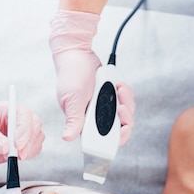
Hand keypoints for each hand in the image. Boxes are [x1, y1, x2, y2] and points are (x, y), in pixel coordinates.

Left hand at [0, 103, 44, 172]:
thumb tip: (6, 148)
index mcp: (7, 110)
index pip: (24, 115)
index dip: (24, 129)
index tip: (17, 145)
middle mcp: (17, 119)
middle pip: (35, 125)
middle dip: (29, 141)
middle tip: (18, 154)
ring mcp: (21, 132)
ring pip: (37, 137)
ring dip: (30, 149)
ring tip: (13, 156)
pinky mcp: (22, 145)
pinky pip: (34, 148)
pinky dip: (30, 154)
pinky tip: (17, 158)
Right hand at [49, 10, 134, 143]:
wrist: (78, 53)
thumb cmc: (70, 75)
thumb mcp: (72, 99)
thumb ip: (73, 120)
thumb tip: (67, 137)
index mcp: (84, 122)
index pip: (103, 139)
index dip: (117, 137)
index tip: (123, 127)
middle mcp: (96, 117)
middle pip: (120, 128)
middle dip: (125, 118)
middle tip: (121, 106)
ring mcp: (105, 107)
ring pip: (125, 115)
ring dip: (126, 102)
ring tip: (119, 89)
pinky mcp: (112, 97)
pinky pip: (126, 101)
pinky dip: (126, 94)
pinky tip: (119, 85)